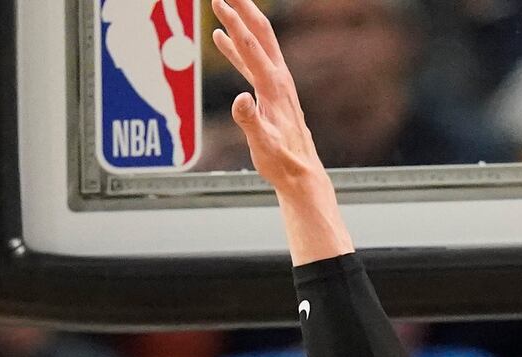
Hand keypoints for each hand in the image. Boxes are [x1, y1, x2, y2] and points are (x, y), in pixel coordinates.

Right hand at [214, 0, 326, 188]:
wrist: (301, 174)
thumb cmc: (283, 163)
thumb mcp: (264, 145)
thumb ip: (250, 121)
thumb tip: (240, 99)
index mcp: (275, 88)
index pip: (252, 47)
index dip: (235, 23)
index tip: (220, 2)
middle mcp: (278, 79)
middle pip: (261, 33)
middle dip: (244, 8)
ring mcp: (276, 83)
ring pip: (257, 43)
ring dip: (240, 21)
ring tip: (222, 3)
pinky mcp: (270, 91)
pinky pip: (250, 61)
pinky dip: (235, 47)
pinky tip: (221, 38)